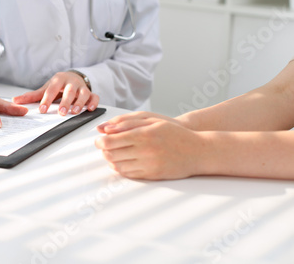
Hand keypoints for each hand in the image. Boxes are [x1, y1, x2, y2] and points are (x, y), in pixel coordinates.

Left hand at [13, 72, 98, 115]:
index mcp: (58, 80)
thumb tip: (15, 101)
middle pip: (69, 91)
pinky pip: (94, 97)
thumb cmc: (58, 85)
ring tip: (75, 112)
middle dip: (65, 101)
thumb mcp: (46, 88)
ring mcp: (82, 87)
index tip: (42, 109)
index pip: (52, 89)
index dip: (47, 99)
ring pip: (83, 93)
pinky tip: (90, 109)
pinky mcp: (90, 93)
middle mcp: (71, 82)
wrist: (73, 77)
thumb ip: (32, 96)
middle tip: (61, 112)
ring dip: (80, 102)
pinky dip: (94, 102)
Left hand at [95, 113, 211, 179]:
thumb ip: (127, 123)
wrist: (198, 151)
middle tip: (103, 146)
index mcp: (144, 135)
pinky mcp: (152, 175)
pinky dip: (120, 168)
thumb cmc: (175, 133)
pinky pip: (129, 174)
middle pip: (111, 154)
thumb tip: (105, 128)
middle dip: (103, 150)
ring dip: (110, 160)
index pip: (111, 141)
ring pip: (118, 165)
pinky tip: (122, 162)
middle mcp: (145, 151)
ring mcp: (148, 164)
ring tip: (112, 153)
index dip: (100, 141)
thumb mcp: (152, 121)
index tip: (98, 139)